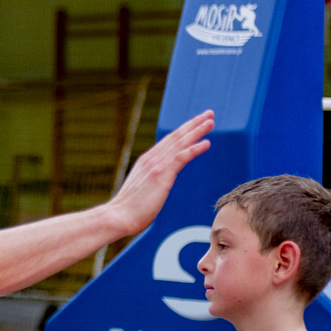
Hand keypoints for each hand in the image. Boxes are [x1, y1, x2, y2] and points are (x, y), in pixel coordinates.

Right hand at [106, 111, 213, 235]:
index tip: (197, 122)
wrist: (118, 216)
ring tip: (211, 121)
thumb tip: (156, 185)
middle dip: (193, 124)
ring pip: (180, 143)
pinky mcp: (161, 175)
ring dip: (197, 131)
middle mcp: (151, 159)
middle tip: (209, 113)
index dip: (184, 130)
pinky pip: (181, 158)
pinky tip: (207, 143)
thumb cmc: (129, 210)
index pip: (169, 141)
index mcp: (147, 161)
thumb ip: (150, 181)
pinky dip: (194, 148)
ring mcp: (156, 166)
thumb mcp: (141, 189)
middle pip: (176, 136)